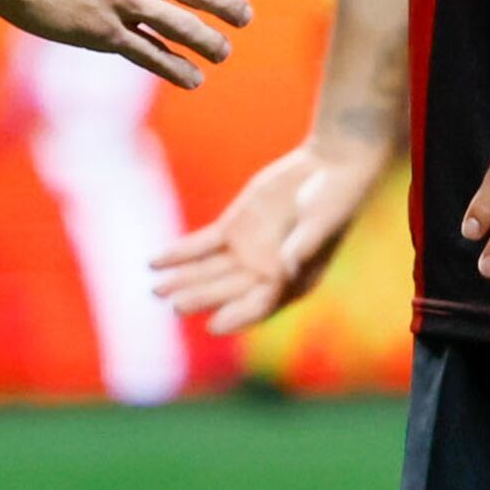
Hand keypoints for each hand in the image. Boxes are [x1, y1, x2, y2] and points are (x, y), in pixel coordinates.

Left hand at [154, 134, 391, 332]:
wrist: (331, 165)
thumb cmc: (334, 198)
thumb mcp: (320, 223)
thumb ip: (301, 247)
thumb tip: (283, 269)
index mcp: (291, 281)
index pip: (259, 306)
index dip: (236, 316)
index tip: (213, 325)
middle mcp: (265, 273)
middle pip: (225, 292)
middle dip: (199, 298)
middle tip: (174, 305)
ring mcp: (247, 251)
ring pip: (207, 272)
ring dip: (182, 280)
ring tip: (154, 289)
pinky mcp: (234, 228)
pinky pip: (201, 246)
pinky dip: (179, 253)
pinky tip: (156, 261)